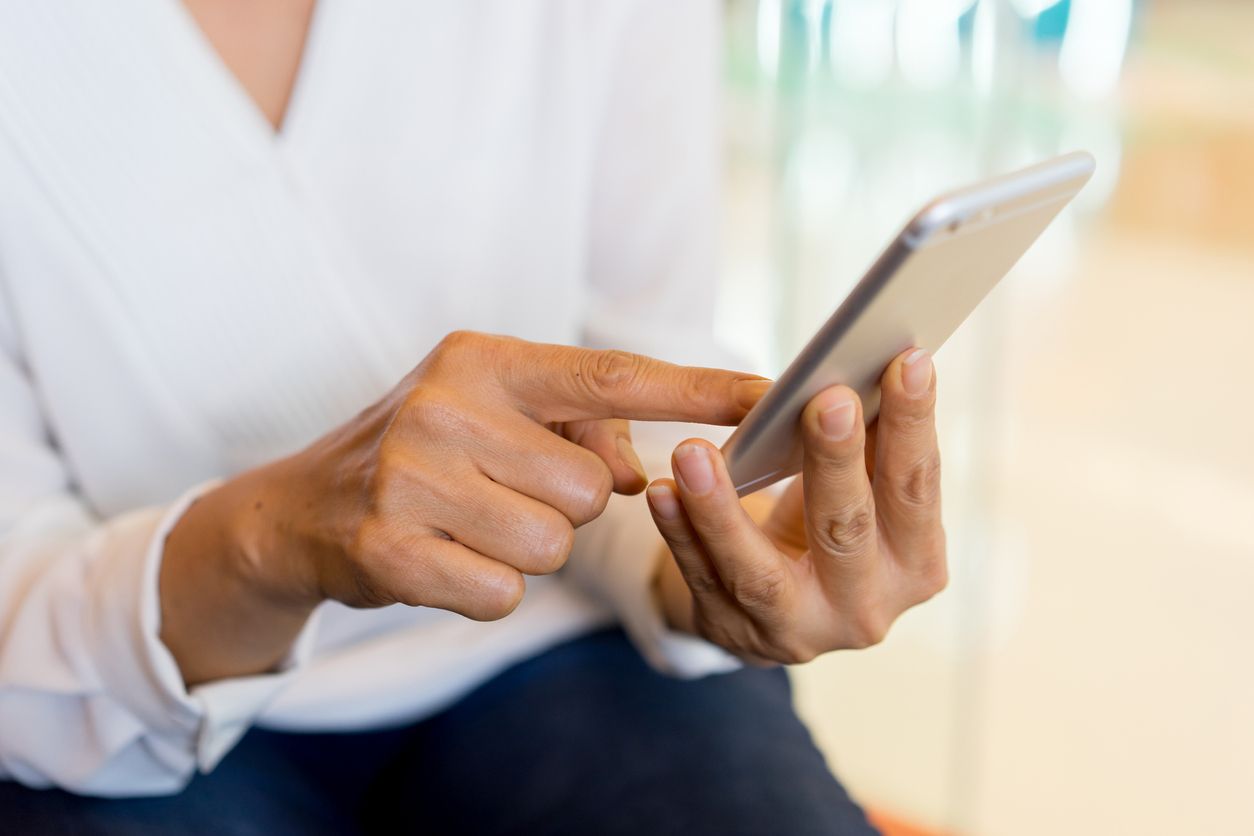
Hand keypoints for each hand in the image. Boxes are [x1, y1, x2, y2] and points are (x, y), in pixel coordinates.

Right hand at [161, 331, 765, 683]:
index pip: (613, 376)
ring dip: (527, 550)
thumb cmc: (423, 452)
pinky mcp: (387, 546)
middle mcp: (445, 403)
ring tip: (470, 523)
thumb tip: (638, 476)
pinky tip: (444, 558)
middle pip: (590, 486)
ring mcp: (410, 474)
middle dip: (567, 505)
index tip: (769, 397)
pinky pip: (501, 591)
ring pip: (552, 543)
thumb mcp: (495, 413)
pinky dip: (486, 589)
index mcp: (485, 359)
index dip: (698, 390)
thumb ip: (577, 428)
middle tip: (505, 492)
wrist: (299, 507)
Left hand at [646, 349, 946, 663]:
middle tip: (825, 399)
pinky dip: (679, 531)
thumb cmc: (832, 528)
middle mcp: (865, 608)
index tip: (907, 361)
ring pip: (758, 570)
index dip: (914, 425)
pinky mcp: (733, 629)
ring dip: (721, 508)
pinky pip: (701, 574)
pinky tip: (661, 492)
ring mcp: (796, 629)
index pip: (916, 487)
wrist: (783, 607)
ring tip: (693, 452)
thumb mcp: (866, 497)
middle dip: (836, 461)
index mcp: (916, 566)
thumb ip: (872, 449)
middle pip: (847, 529)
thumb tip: (869, 367)